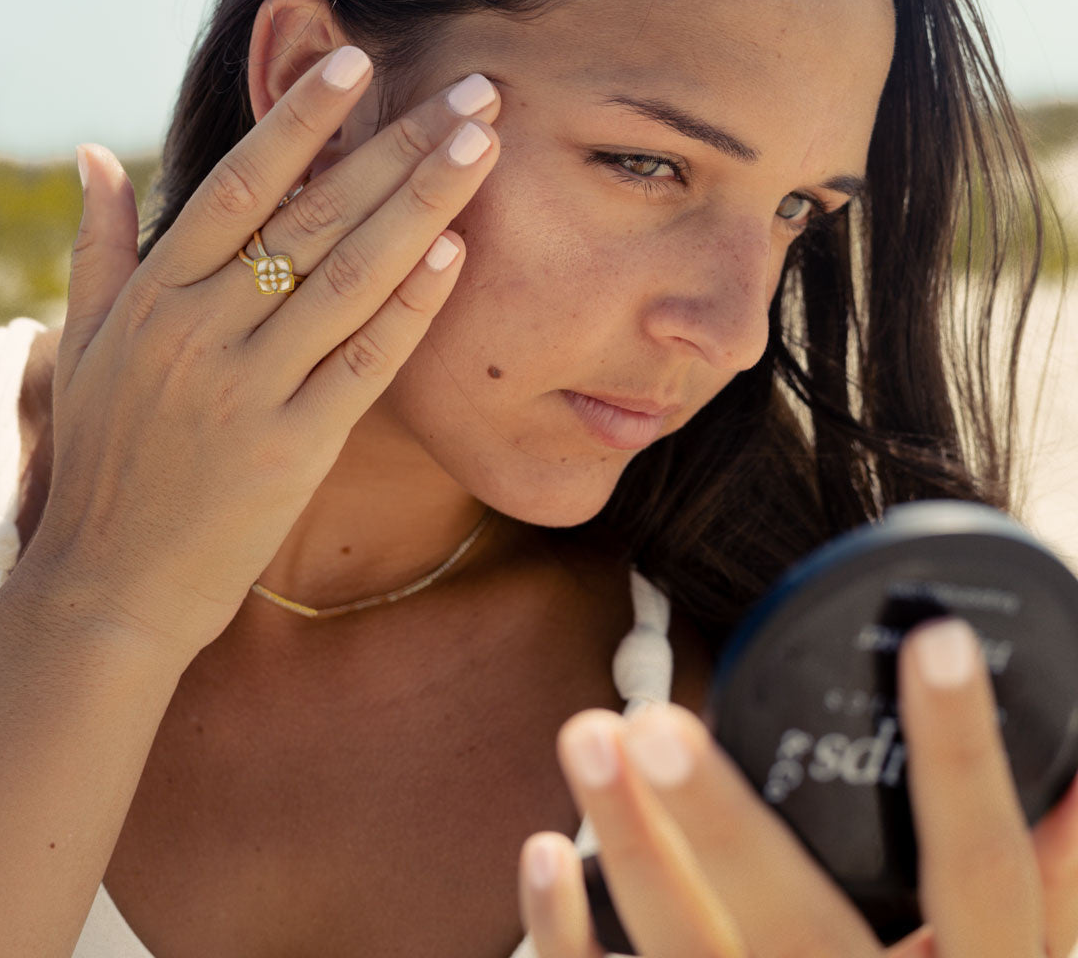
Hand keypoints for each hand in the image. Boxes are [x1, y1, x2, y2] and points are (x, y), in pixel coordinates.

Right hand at [20, 48, 499, 656]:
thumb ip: (105, 246)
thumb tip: (99, 156)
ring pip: (349, 277)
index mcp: (156, 295)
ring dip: (422, 205)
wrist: (108, 584)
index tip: (360, 62)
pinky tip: (456, 254)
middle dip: (398, 146)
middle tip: (470, 92)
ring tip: (481, 147)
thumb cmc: (103, 457)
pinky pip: (364, 364)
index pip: (239, 183)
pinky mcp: (292, 449)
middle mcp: (202, 329)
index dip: (301, 119)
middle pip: (315, 217)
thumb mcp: (90, 342)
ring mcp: (249, 389)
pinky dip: (410, 308)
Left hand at [518, 617, 1077, 956]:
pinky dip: (569, 939)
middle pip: (795, 927)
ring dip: (629, 847)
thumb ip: (1045, 900)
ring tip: (588, 735)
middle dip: (722, 821)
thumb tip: (1077, 781)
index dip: (967, 758)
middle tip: (653, 723)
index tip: (935, 639)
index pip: (985, 874)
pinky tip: (543, 852)